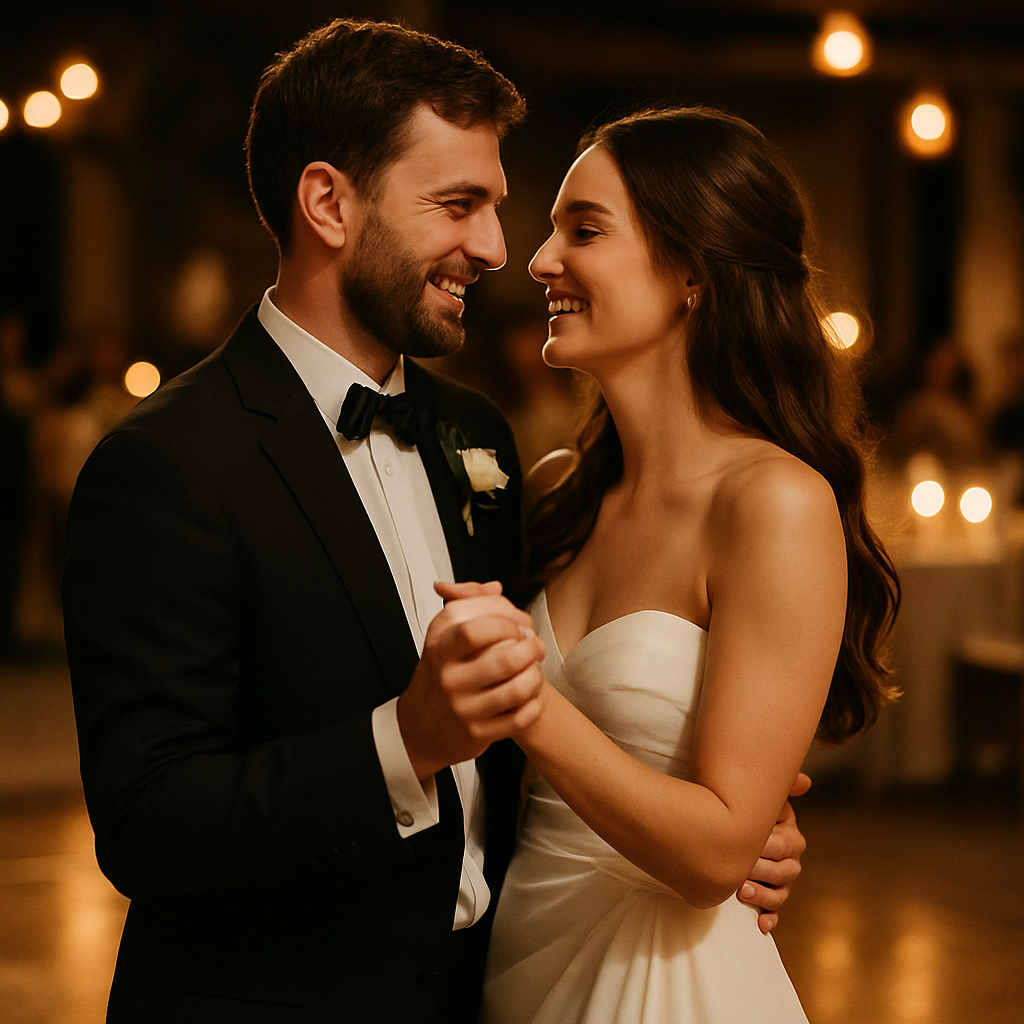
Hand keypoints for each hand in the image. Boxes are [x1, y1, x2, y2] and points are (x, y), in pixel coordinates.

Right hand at [397, 581, 546, 778]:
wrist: (420, 726)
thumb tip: (493, 587)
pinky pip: (520, 717)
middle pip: (505, 658)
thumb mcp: (443, 635)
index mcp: (440, 647)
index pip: (478, 628)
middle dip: (532, 648)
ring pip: (517, 689)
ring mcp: (464, 708)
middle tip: (535, 645)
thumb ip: (468, 602)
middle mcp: (449, 678)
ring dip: (536, 675)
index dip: (509, 621)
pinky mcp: (479, 733)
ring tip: (535, 667)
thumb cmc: (440, 675)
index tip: (519, 623)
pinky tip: (532, 693)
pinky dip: (535, 703)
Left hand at [738, 772, 809, 933]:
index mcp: (790, 835)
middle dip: (759, 871)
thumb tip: (805, 781)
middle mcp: (791, 859)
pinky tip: (761, 925)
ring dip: (762, 895)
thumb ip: (782, 787)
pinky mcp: (771, 896)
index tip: (746, 845)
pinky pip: (775, 912)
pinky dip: (769, 919)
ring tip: (741, 892)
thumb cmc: (743, 807)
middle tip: (738, 870)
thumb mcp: (763, 798)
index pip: (783, 845)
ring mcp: (782, 880)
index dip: (765, 847)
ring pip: (779, 894)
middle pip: (782, 871)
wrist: (727, 824)